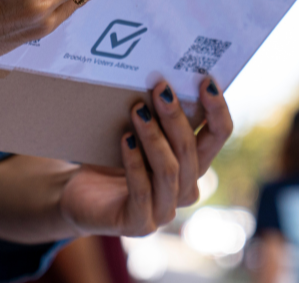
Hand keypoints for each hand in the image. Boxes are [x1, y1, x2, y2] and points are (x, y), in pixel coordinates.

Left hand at [59, 77, 233, 235]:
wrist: (80, 194)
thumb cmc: (110, 156)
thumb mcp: (136, 130)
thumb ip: (154, 112)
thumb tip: (160, 76)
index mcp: (192, 163)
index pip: (218, 135)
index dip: (217, 110)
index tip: (206, 80)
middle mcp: (185, 188)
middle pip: (192, 151)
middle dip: (177, 117)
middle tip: (160, 88)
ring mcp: (164, 209)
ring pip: (170, 170)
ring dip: (155, 137)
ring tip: (137, 110)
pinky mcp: (139, 224)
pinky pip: (142, 190)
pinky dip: (135, 162)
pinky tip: (125, 139)